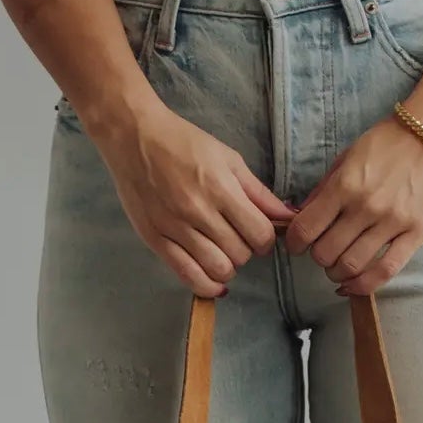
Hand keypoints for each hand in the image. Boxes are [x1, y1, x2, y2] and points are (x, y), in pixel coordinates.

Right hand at [96, 102, 294, 296]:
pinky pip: (188, 276)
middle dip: (246, 251)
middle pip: (240, 254)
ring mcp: (175, 228)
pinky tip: (214, 282)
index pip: (260, 234)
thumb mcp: (228, 158)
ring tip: (223, 254)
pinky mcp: (156, 239)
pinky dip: (207, 286)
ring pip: (218, 269)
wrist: (134, 137)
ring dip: (228, 267)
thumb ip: (258, 192)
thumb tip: (288, 216)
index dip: (266, 239)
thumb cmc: (184, 142)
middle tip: (237, 239)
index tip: (259, 234)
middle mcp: (199, 212)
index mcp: (221, 189)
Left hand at [282, 114, 422, 293]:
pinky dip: (364, 285)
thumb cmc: (391, 141)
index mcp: (345, 184)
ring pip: (352, 265)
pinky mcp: (417, 233)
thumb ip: (325, 188)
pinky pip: (386, 270)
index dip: (295, 243)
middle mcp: (366, 206)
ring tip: (339, 267)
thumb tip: (302, 217)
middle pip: (326, 253)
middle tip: (323, 252)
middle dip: (318, 258)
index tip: (297, 245)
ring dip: (338, 273)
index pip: (306, 228)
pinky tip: (354, 285)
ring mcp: (393, 222)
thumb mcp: (349, 156)